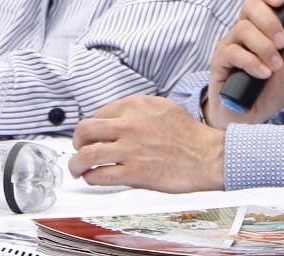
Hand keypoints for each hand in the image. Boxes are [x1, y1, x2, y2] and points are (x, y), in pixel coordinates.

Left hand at [70, 96, 224, 192]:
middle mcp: (128, 125)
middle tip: (78, 148)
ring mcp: (129, 150)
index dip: (92, 126)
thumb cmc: (189, 134)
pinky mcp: (133, 174)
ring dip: (76, 163)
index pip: (98, 113)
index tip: (91, 135)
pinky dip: (91, 177)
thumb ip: (137, 108)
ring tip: (77, 167)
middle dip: (76, 141)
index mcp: (135, 106)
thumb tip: (118, 114)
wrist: (207, 156)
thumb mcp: (162, 106)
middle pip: (84, 131)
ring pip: (86, 154)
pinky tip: (93, 178)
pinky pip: (99, 175)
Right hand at [205, 0, 283, 127]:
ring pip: (243, 29)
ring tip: (275, 66)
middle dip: (270, 21)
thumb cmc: (268, 89)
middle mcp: (242, 31)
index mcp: (259, 26)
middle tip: (283, 43)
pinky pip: (233, 52)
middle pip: (250, 6)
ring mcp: (229, 44)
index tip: (281, 1)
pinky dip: (252, 62)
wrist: (249, 119)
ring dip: (264, 47)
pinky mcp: (219, 61)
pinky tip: (263, 74)